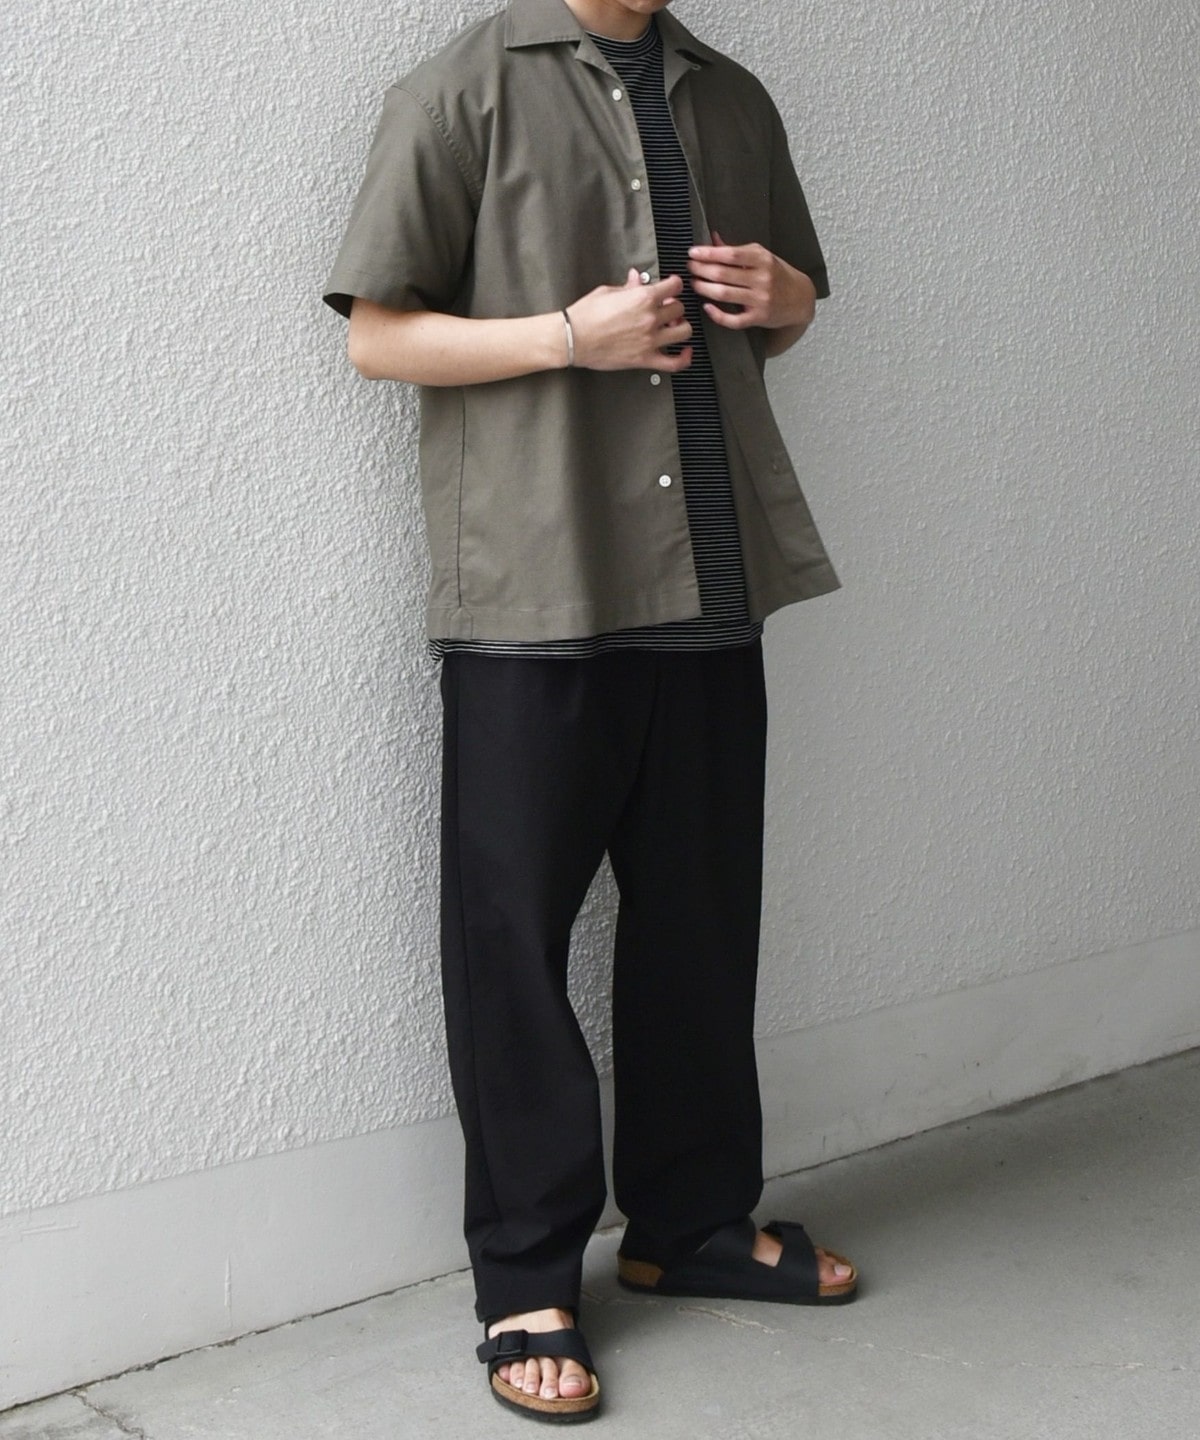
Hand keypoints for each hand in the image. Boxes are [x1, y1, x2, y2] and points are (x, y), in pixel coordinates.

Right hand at [567, 270, 693, 371]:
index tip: (670, 288)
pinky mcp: (645, 359)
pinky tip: (686, 352)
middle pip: (680, 308)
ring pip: (684, 332)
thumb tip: (636, 278)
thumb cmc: (585, 315)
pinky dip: (684, 358)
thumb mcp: (608, 292)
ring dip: (681, 328)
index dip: (673, 286)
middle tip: (665, 310)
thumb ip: (628, 287)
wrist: (572, 338)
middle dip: (673, 307)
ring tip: (672, 327)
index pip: (674, 286)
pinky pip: (674, 363)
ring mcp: (650, 340)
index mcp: (643, 297)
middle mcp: (650, 318)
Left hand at [687, 231, 816, 331]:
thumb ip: (737, 250)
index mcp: (762, 259)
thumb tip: (713, 238)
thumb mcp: (761, 257)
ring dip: (704, 288)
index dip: (709, 253)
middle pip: (723, 274)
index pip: (731, 254)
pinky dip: (717, 314)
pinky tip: (706, 307)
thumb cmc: (778, 274)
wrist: (800, 299)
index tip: (693, 252)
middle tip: (689, 268)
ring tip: (694, 283)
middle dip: (701, 270)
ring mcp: (760, 300)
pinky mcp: (758, 318)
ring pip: (724, 294)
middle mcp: (762, 278)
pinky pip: (733, 319)